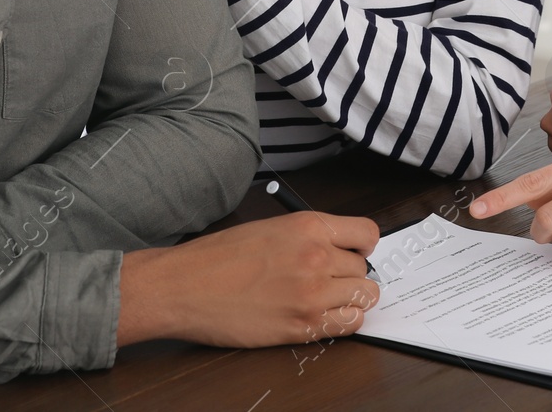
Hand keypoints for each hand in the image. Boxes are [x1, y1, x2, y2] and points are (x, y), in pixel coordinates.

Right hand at [116, 212, 381, 347]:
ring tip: (329, 300)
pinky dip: (344, 321)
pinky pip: (349, 325)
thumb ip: (307, 236)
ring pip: (363, 297)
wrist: (185, 287)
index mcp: (308, 226)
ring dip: (350, 299)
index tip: (354, 253)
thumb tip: (336, 248)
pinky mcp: (302, 326)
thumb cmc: (217, 258)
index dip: (363, 246)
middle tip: (330, 281)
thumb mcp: (269, 228)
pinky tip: (324, 317)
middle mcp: (317, 257)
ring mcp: (312, 294)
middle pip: (363, 269)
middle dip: (350, 275)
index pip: (367, 233)